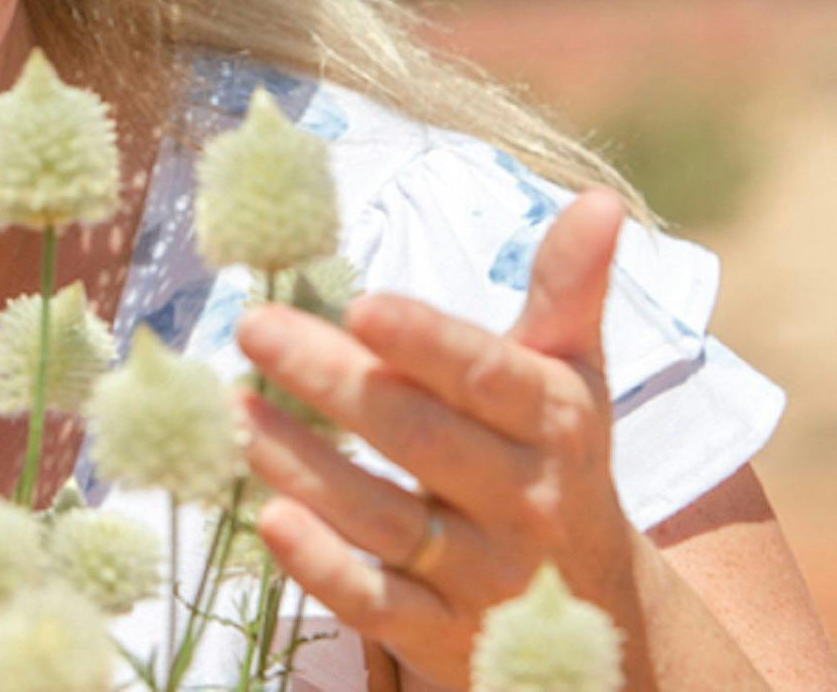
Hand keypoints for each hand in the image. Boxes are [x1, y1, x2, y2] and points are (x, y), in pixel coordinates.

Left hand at [234, 189, 646, 689]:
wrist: (600, 615)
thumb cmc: (554, 459)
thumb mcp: (571, 377)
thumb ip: (567, 292)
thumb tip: (599, 201)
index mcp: (554, 423)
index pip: (488, 377)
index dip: (426, 343)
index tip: (361, 302)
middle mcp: (525, 501)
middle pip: (420, 437)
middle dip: (333, 380)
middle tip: (254, 327)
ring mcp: (482, 576)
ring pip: (385, 517)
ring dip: (304, 465)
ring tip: (236, 412)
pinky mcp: (441, 636)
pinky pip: (376, 603)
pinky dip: (322, 567)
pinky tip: (268, 519)